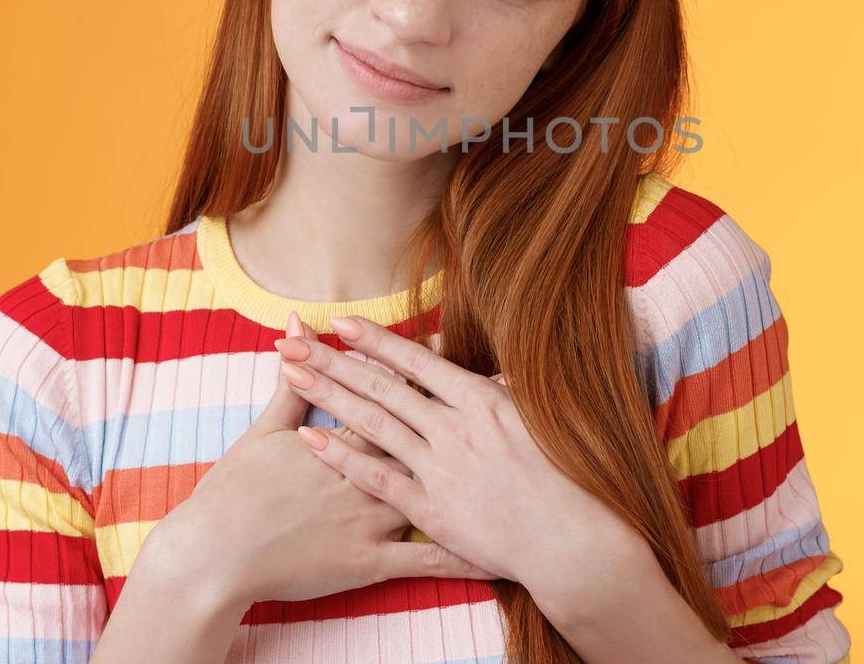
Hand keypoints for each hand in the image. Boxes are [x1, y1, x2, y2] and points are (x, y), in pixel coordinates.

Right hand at [146, 310, 498, 613]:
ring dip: (480, 483)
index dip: (431, 377)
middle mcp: (364, 473)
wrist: (214, 555)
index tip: (466, 356)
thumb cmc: (234, 493)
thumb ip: (290, 380)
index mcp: (340, 438)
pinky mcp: (369, 561)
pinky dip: (464, 557)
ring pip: (436, 495)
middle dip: (469, 420)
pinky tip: (499, 555)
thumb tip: (296, 327)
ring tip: (522, 468)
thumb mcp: (263, 431)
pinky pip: (426, 560)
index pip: (393, 398)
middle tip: (510, 398)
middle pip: (426, 440)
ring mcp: (371, 518)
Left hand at [273, 314, 639, 596]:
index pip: (417, 362)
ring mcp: (440, 468)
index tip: (339, 323)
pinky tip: (312, 436)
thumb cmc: (563, 477)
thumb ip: (507, 392)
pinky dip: (342, 455)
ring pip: (373, 424)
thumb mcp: (539, 420)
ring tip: (294, 373)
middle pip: (383, 387)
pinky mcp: (430, 509)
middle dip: (335, 361)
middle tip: (295, 341)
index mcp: (482, 400)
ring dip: (330, 396)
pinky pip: (376, 477)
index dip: (374, 341)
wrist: (569, 540)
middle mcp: (455, 429)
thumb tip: (493, 369)